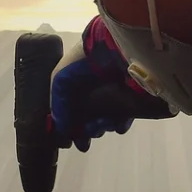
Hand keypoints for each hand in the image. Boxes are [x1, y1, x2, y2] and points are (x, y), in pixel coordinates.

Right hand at [51, 24, 171, 151]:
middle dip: (86, 130)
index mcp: (76, 80)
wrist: (117, 51)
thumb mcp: (60, 81)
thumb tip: (62, 130)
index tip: (69, 140)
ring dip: (101, 127)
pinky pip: (124, 117)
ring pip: (105, 120)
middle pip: (88, 117)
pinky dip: (119, 124)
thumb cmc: (84, 63)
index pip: (71, 107)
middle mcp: (94, 87)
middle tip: (87, 134)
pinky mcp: (131, 98)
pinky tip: (117, 124)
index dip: (69, 124)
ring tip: (102, 125)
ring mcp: (113, 93)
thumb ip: (59, 107)